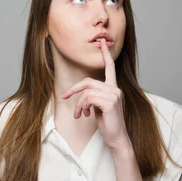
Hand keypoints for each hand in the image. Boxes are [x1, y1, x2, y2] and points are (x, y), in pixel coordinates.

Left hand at [60, 38, 131, 153]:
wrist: (117, 139)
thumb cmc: (108, 124)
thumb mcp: (100, 107)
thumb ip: (95, 97)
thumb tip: (84, 95)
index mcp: (114, 88)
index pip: (110, 68)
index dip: (105, 55)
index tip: (102, 42)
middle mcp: (115, 89)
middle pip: (88, 81)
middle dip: (74, 89)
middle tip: (64, 96)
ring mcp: (114, 95)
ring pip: (86, 92)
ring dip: (79, 104)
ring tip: (80, 114)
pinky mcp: (109, 103)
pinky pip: (88, 98)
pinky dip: (82, 107)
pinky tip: (85, 115)